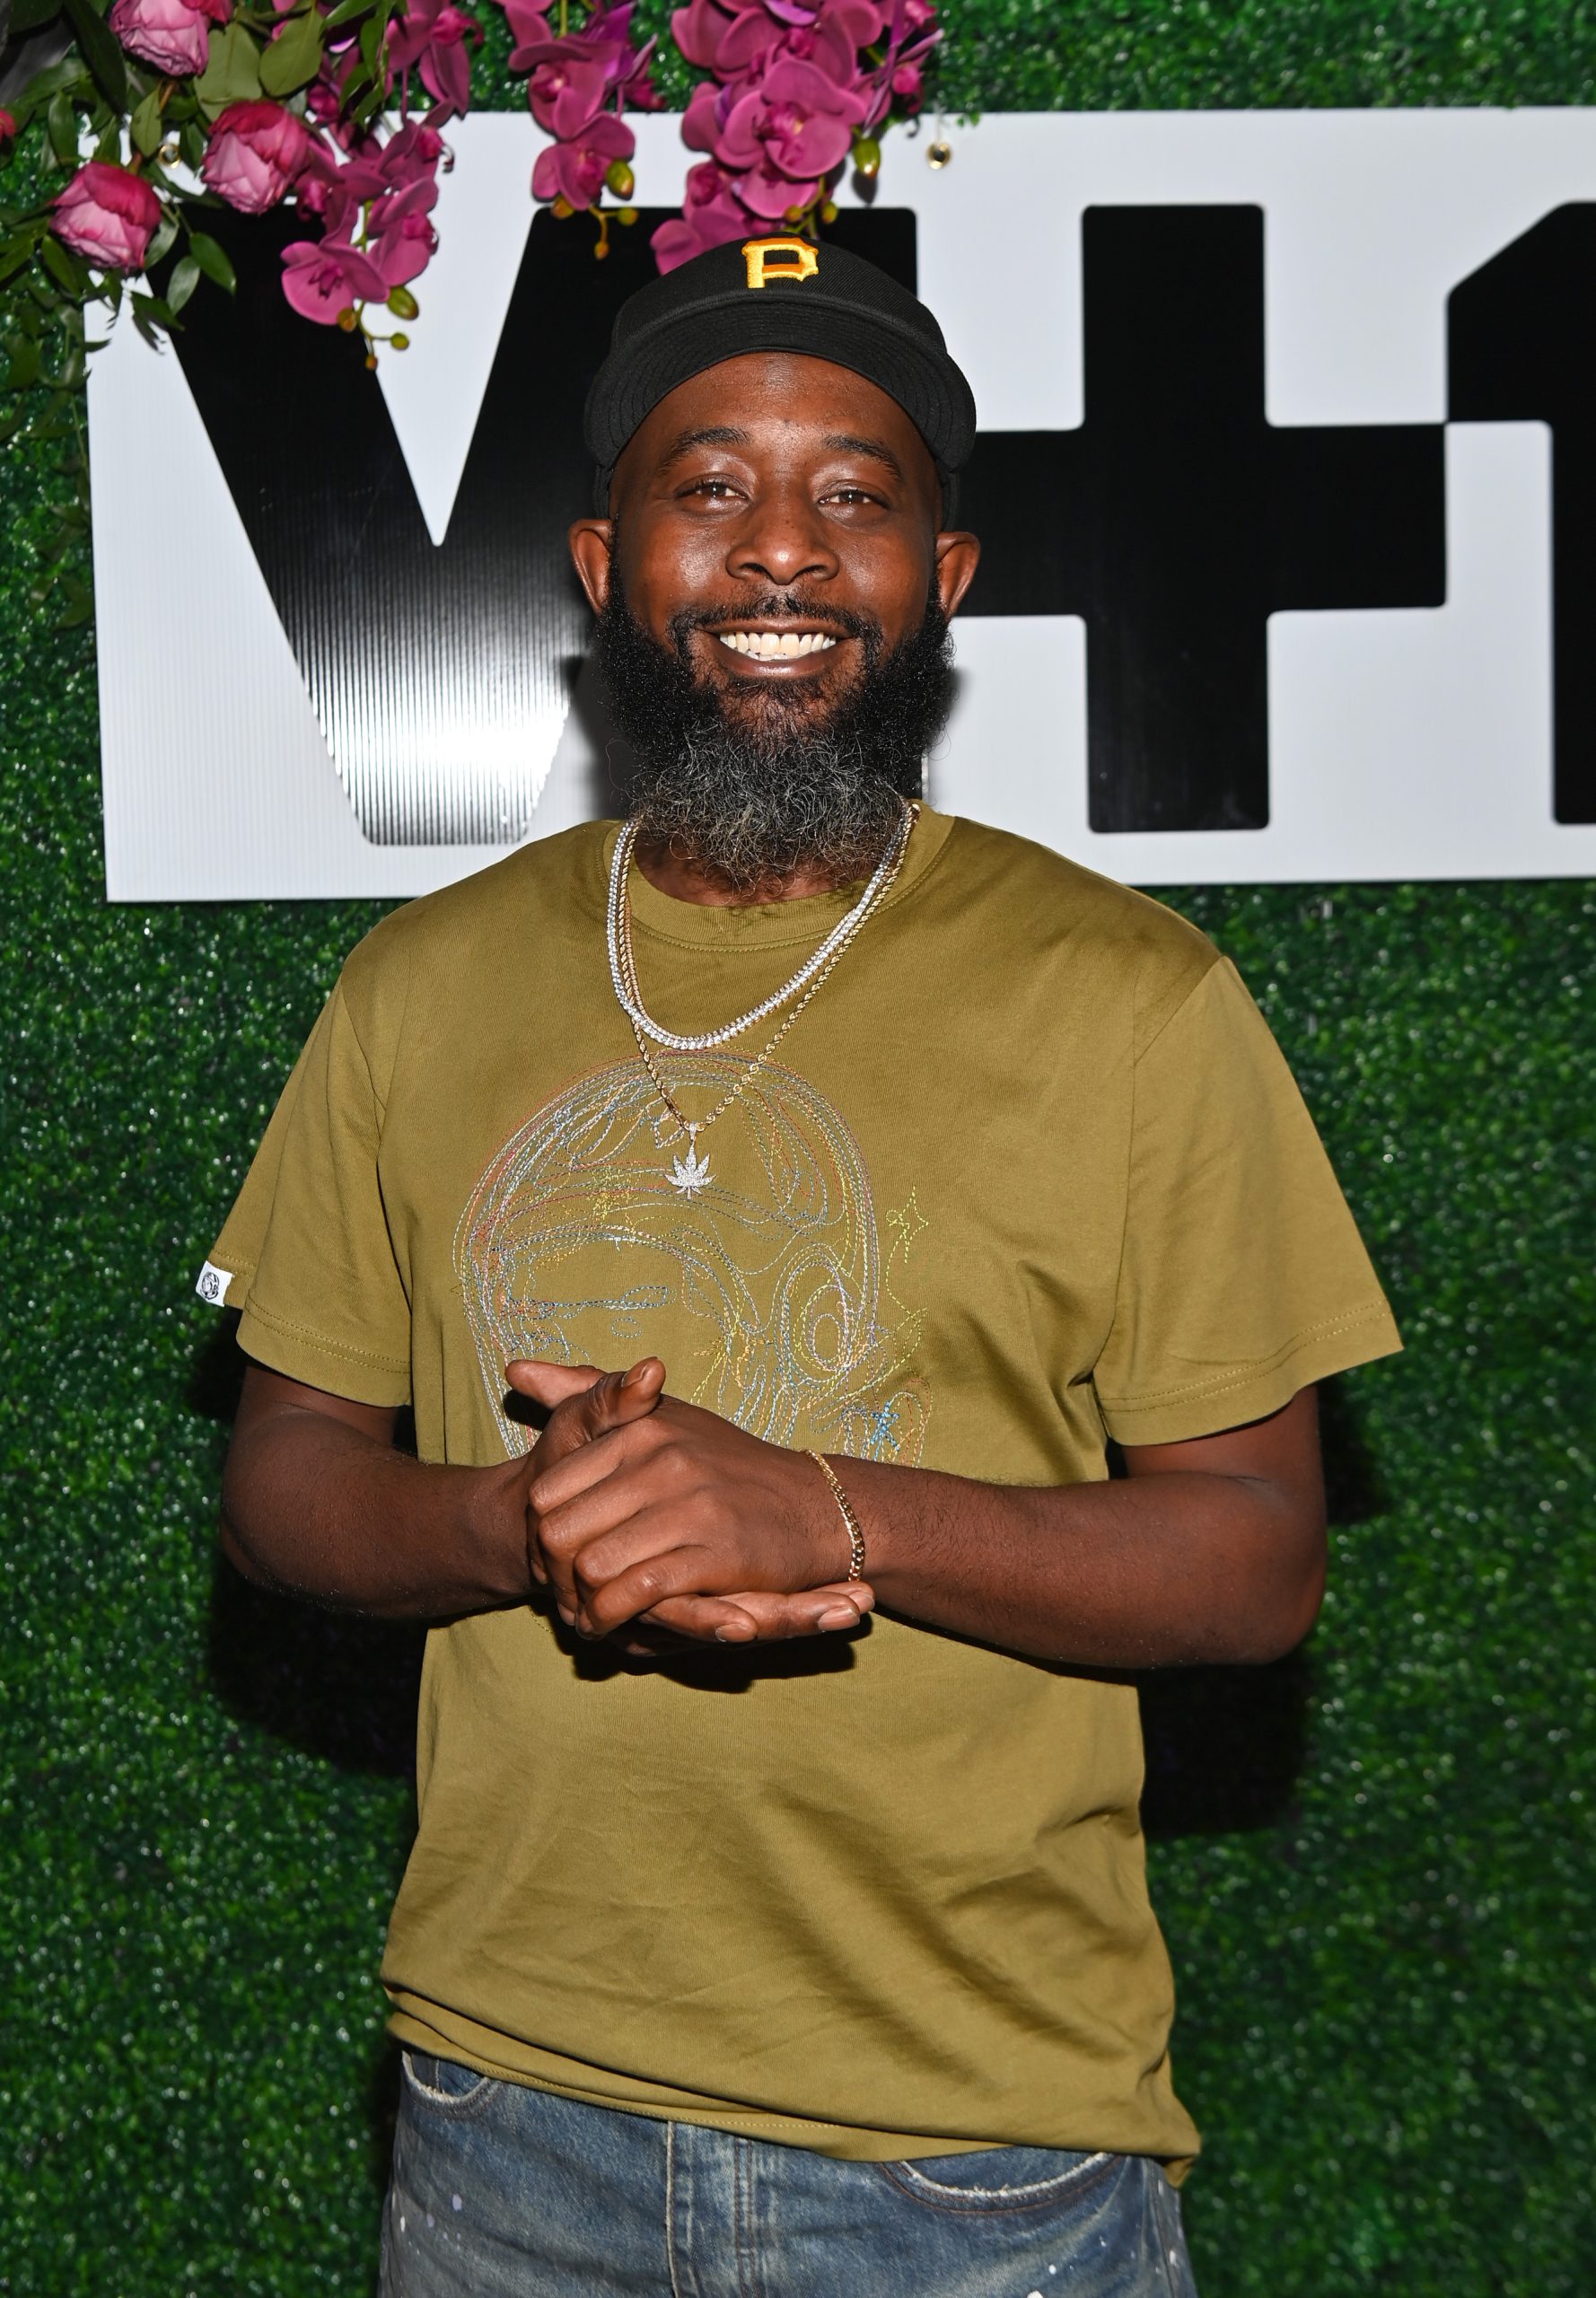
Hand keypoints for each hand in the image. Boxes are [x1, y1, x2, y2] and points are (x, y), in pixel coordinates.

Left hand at [505, 1359, 872, 1649]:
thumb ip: (589, 1393)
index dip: (541, 1533)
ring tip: (584, 1613)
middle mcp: (662, 1460)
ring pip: (595, 1565)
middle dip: (554, 1574)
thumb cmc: (727, 1464)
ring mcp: (691, 1506)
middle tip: (559, 1594)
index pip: (549, 1490)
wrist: (813, 1507)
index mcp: (640, 1427)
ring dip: (582, 1602)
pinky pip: (639, 1591)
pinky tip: (613, 1625)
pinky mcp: (716, 1552)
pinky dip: (615, 1616)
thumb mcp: (660, 1415)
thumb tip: (515, 1369)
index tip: (551, 1556)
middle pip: (563, 1531)